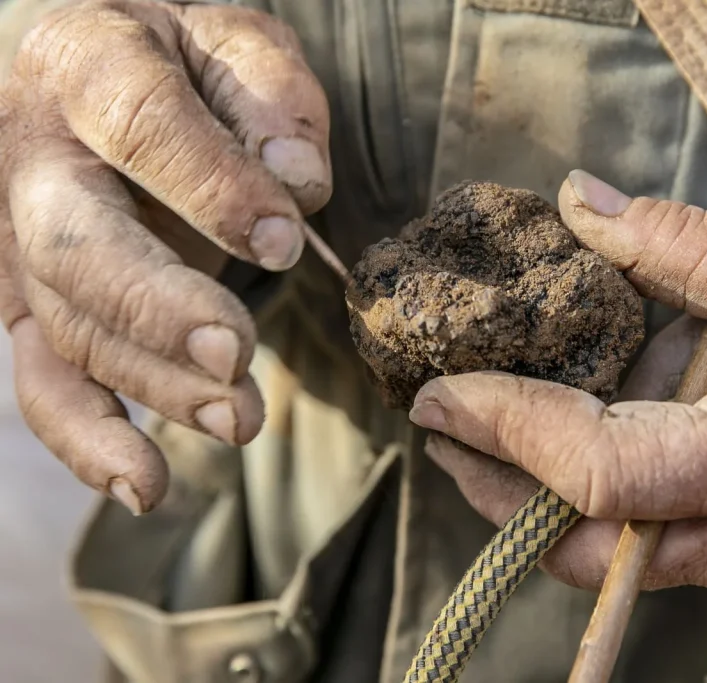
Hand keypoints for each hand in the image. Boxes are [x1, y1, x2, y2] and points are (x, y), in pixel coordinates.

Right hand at [0, 1, 331, 513]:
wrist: (106, 70)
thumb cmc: (187, 62)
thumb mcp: (235, 41)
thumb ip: (271, 97)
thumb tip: (298, 184)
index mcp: (87, 65)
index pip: (142, 125)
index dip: (214, 188)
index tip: (282, 237)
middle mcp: (35, 157)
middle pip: (79, 247)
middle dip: (159, 310)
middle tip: (236, 354)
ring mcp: (19, 239)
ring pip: (71, 328)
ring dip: (155, 386)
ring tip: (240, 421)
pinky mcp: (32, 304)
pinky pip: (42, 380)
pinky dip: (87, 441)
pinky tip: (143, 486)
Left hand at [409, 170, 706, 605]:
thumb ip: (676, 245)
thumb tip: (581, 208)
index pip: (602, 473)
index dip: (510, 433)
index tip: (443, 393)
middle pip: (583, 544)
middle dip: (495, 489)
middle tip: (440, 424)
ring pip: (606, 556)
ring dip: (532, 497)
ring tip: (482, 428)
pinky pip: (643, 544)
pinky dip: (588, 498)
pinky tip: (562, 441)